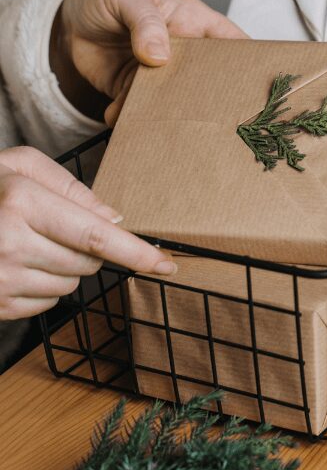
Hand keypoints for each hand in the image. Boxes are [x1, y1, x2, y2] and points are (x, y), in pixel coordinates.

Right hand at [0, 146, 176, 320]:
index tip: (167, 265)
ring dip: (65, 268)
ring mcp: (0, 280)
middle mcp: (9, 245)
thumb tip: (114, 219)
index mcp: (22, 204)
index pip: (98, 237)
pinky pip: (46, 304)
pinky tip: (16, 266)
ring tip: (29, 244)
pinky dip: (43, 286)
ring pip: (71, 286)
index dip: (139, 253)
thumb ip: (71, 187)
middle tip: (55, 229)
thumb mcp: (19, 165)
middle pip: (90, 263)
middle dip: (90, 250)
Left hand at [51, 0, 246, 124]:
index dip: (250, 62)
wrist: (69, 23)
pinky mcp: (138, 91)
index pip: (233, 42)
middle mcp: (185, 53)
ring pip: (176, 99)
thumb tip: (160, 56)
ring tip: (158, 121)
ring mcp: (163, 75)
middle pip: (211, 79)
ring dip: (168, 112)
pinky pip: (141, 108)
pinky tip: (119, 116)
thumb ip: (145, 22)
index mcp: (196, 23)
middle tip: (212, 115)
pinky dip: (131, 116)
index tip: (258, 83)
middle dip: (213, 98)